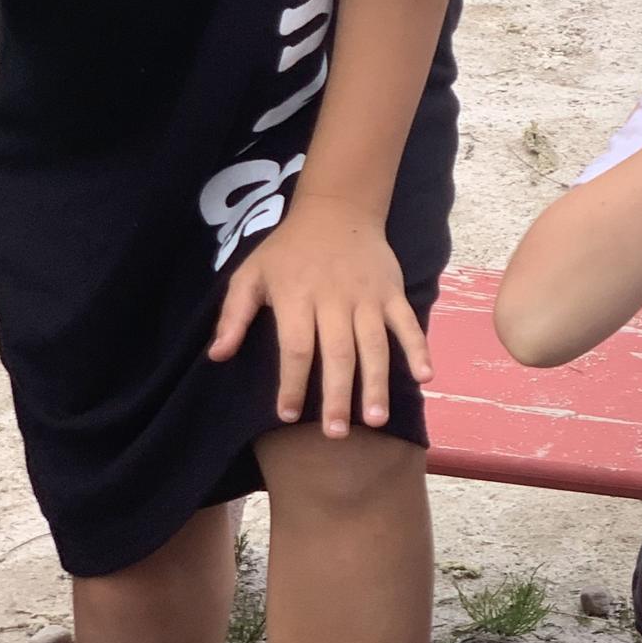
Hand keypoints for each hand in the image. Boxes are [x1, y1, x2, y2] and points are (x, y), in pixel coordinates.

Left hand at [207, 192, 430, 435]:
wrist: (337, 209)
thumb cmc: (288, 250)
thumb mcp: (251, 274)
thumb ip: (234, 314)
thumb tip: (217, 357)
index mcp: (297, 296)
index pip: (295, 347)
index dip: (292, 382)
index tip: (287, 415)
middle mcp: (334, 299)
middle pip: (337, 352)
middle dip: (337, 395)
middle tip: (336, 433)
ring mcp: (368, 296)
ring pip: (374, 344)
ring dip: (376, 382)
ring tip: (376, 420)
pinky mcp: (391, 291)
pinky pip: (407, 322)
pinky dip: (418, 348)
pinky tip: (424, 376)